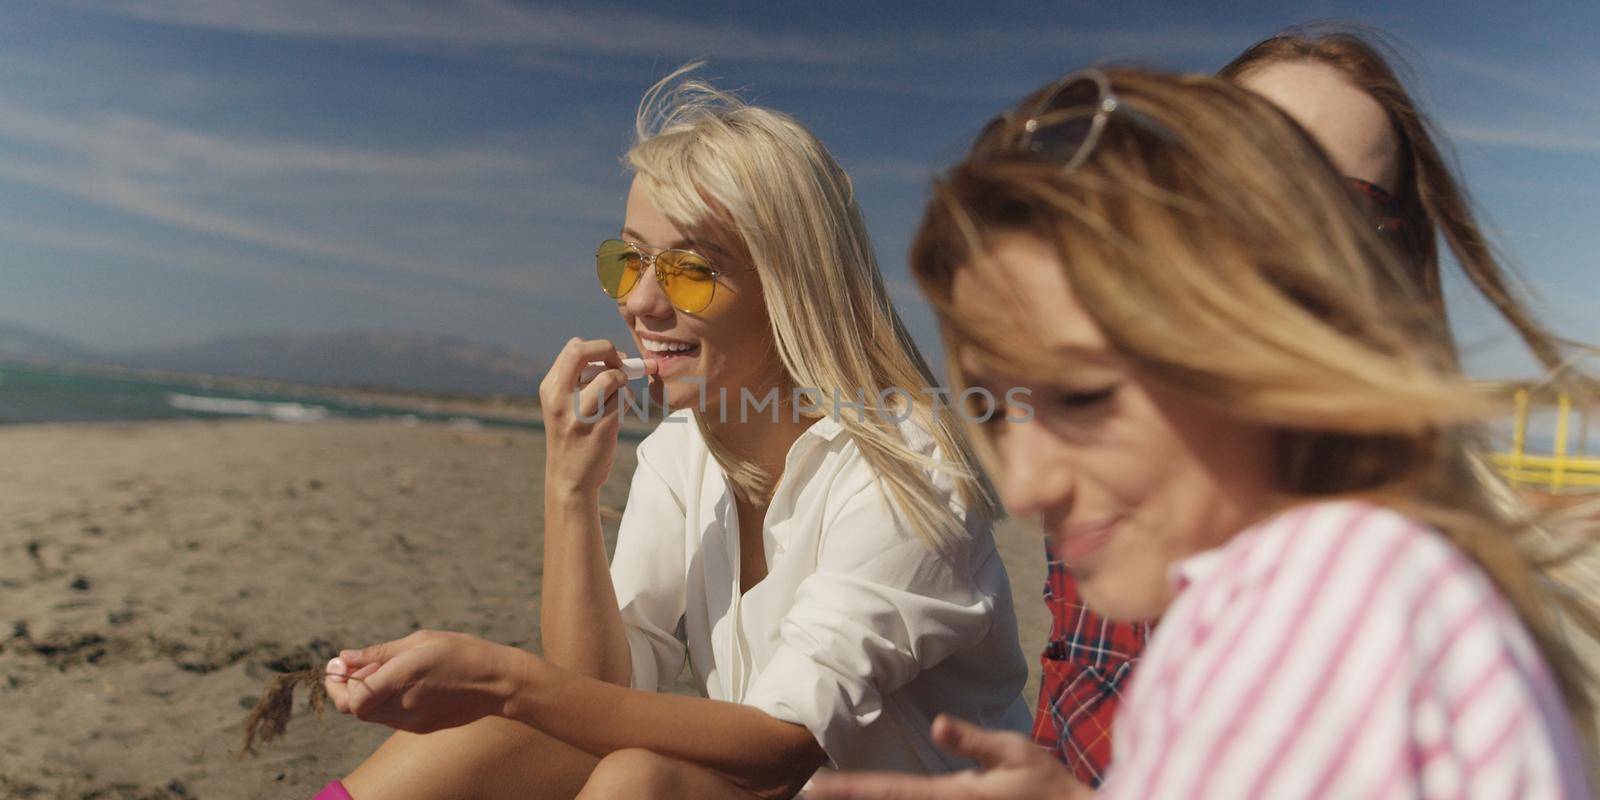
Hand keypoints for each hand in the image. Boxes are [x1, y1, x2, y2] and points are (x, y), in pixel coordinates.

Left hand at [322, 630, 526, 733]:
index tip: (339, 664)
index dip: (338, 683)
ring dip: (364, 694)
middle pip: (355, 709)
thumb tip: (344, 657)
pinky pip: (388, 717)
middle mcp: (404, 706)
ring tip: (382, 670)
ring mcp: (412, 721)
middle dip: (344, 689)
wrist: (496, 682)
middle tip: (350, 667)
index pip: (354, 698)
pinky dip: (382, 701)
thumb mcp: (419, 641)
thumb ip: (378, 653)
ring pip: (370, 715)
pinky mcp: (420, 727)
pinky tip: (399, 684)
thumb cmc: (460, 652)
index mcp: (403, 678)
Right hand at [537, 337, 654, 493]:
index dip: (599, 348)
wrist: (569, 479)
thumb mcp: (563, 405)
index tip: (612, 360)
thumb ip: (580, 380)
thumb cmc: (572, 437)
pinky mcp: (599, 428)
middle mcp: (559, 399)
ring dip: (623, 386)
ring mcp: (579, 414)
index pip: (574, 348)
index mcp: (550, 388)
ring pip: (612, 378)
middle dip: (609, 351)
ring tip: (616, 401)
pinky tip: (617, 416)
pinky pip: (623, 401)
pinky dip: (626, 404)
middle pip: (583, 352)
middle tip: (620, 365)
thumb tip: (617, 356)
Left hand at [807, 715, 1091, 799]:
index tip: (815, 787)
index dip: (850, 789)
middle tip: (807, 793)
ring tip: (834, 794)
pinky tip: (879, 799)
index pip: (891, 791)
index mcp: (954, 796)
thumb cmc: (1049, 786)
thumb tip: (936, 724)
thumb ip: (974, 742)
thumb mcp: (1016, 753)